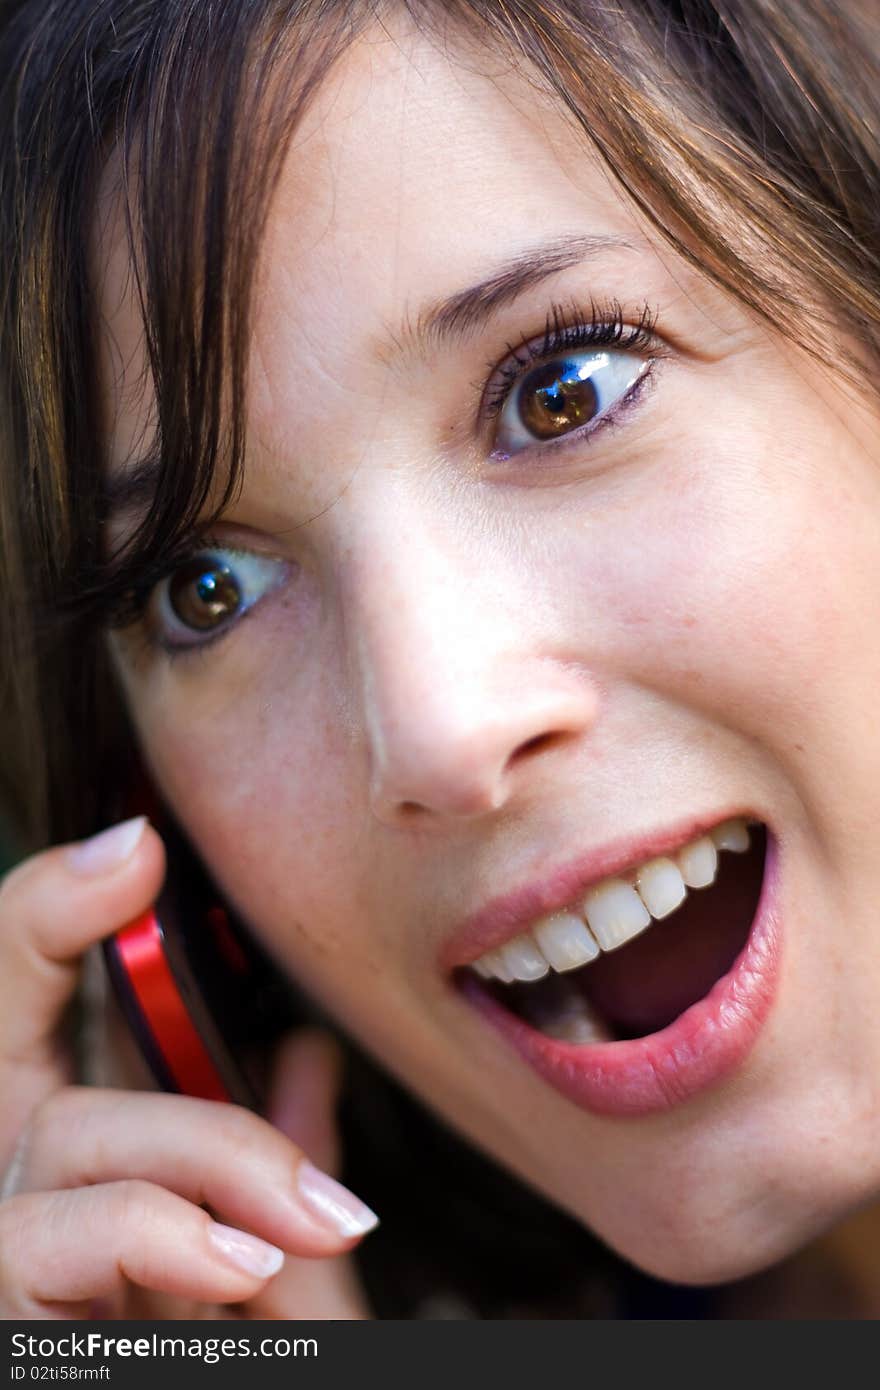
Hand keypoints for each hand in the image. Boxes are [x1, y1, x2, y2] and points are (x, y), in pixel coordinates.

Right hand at [0, 818, 375, 1318]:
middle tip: (138, 852)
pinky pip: (47, 1233)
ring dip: (208, 1149)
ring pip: (64, 1131)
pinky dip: (155, 1228)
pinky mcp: (11, 1321)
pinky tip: (245, 1259)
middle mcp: (35, 1199)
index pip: (39, 1016)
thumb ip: (278, 1175)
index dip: (55, 915)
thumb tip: (304, 1050)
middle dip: (43, 919)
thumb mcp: (290, 1277)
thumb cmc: (256, 1379)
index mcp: (94, 1175)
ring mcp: (13, 1261)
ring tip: (315, 1214)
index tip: (138, 844)